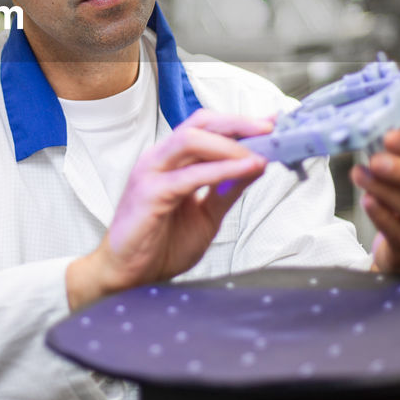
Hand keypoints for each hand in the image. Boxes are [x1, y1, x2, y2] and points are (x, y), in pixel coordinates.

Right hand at [66, 109, 270, 309]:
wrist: (129, 276)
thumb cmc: (160, 246)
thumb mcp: (207, 215)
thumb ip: (228, 190)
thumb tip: (256, 166)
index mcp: (171, 161)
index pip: (206, 128)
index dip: (239, 123)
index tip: (270, 125)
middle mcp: (160, 159)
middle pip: (200, 123)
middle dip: (239, 123)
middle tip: (270, 130)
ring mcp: (152, 172)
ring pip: (192, 139)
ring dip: (231, 144)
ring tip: (259, 153)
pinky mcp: (151, 193)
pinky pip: (191, 175)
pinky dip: (222, 170)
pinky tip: (245, 170)